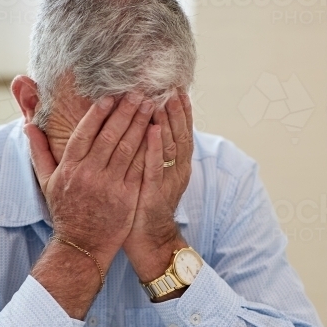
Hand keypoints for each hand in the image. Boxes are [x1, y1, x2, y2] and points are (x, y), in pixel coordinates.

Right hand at [26, 92, 154, 268]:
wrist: (82, 245)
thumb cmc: (65, 211)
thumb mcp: (47, 182)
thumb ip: (39, 152)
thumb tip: (28, 126)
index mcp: (70, 168)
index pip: (84, 133)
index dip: (98, 114)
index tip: (109, 97)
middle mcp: (89, 174)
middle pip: (109, 135)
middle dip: (125, 112)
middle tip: (137, 93)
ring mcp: (109, 185)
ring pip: (128, 147)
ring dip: (140, 123)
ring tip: (149, 105)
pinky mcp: (127, 196)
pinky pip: (140, 166)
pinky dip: (149, 147)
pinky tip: (156, 132)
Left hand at [123, 88, 194, 281]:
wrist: (149, 240)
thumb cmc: (145, 205)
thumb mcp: (153, 174)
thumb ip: (154, 151)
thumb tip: (149, 125)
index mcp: (177, 165)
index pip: (181, 131)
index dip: (182, 110)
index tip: (177, 88)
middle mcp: (177, 170)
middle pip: (179, 134)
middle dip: (176, 110)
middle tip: (171, 86)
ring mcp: (167, 181)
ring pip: (170, 146)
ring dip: (167, 122)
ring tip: (164, 99)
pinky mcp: (154, 193)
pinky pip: (155, 167)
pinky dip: (154, 148)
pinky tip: (152, 130)